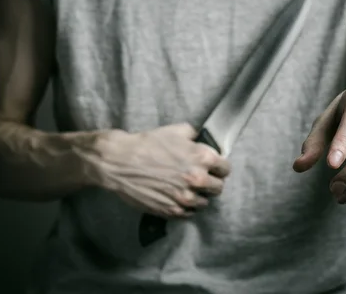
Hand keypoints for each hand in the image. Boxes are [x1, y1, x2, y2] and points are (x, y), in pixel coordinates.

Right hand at [82, 123, 230, 217]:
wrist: (120, 162)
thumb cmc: (147, 144)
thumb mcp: (175, 131)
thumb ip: (195, 136)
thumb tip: (202, 141)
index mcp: (202, 158)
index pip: (225, 169)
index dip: (219, 167)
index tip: (214, 168)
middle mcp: (198, 179)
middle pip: (218, 188)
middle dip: (211, 182)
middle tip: (201, 179)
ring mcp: (185, 198)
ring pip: (204, 203)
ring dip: (198, 196)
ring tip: (187, 189)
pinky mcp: (172, 211)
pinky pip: (189, 214)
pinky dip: (186, 207)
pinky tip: (177, 198)